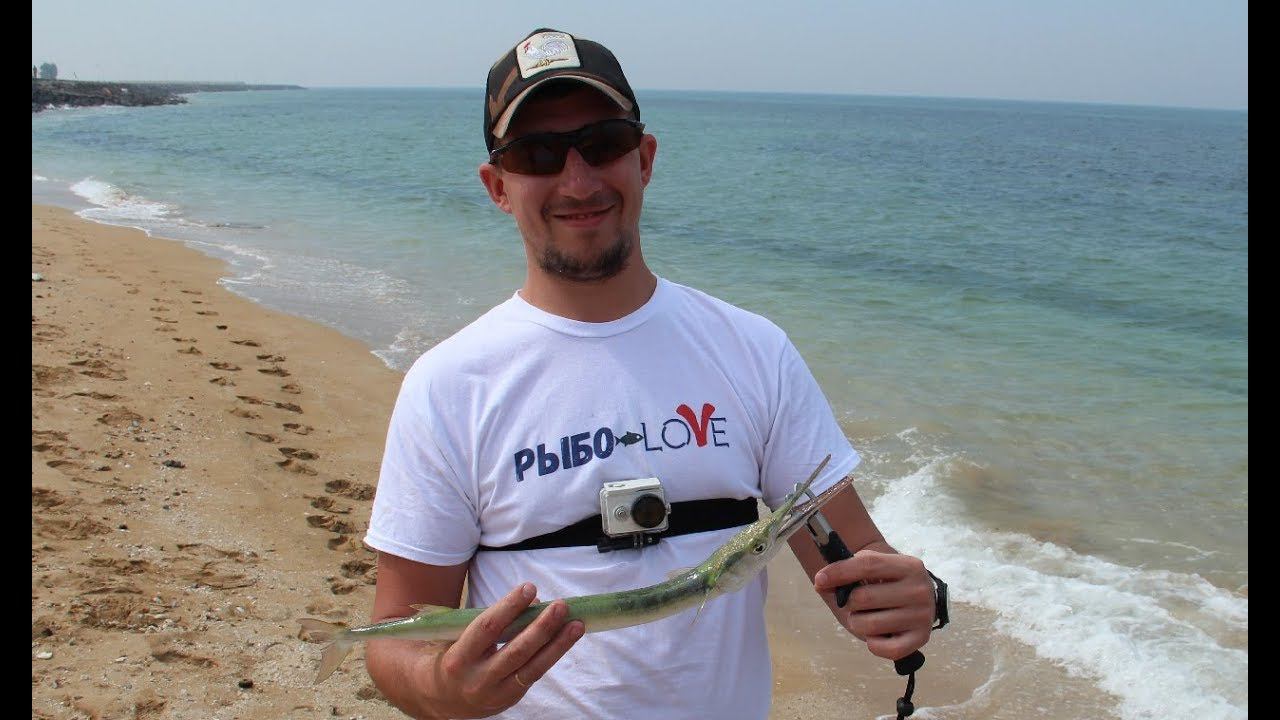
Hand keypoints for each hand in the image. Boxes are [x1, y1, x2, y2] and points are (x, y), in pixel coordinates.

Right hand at [429, 583, 584, 717]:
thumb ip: (493, 621)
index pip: (488, 628)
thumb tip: (534, 603)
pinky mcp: (510, 699)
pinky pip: (534, 674)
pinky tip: (565, 639)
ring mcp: (496, 693)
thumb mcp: (461, 636)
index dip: (510, 607)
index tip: (529, 588)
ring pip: (532, 667)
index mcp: (459, 658)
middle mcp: (477, 679)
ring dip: (558, 644)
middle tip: (561, 605)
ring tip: (577, 624)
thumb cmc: (456, 655)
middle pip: (516, 651)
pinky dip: (551, 655)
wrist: (442, 698)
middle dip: (541, 627)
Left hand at [813, 550, 934, 661]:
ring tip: (865, 618)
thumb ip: (847, 572)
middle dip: (848, 603)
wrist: (917, 599)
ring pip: (871, 625)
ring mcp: (923, 616)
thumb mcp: (872, 570)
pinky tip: (876, 635)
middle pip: (864, 597)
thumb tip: (821, 583)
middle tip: (853, 604)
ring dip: (857, 623)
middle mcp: (920, 590)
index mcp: (909, 566)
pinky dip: (874, 644)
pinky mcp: (921, 639)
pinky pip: (887, 649)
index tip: (820, 579)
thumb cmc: (888, 583)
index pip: (868, 565)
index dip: (840, 572)